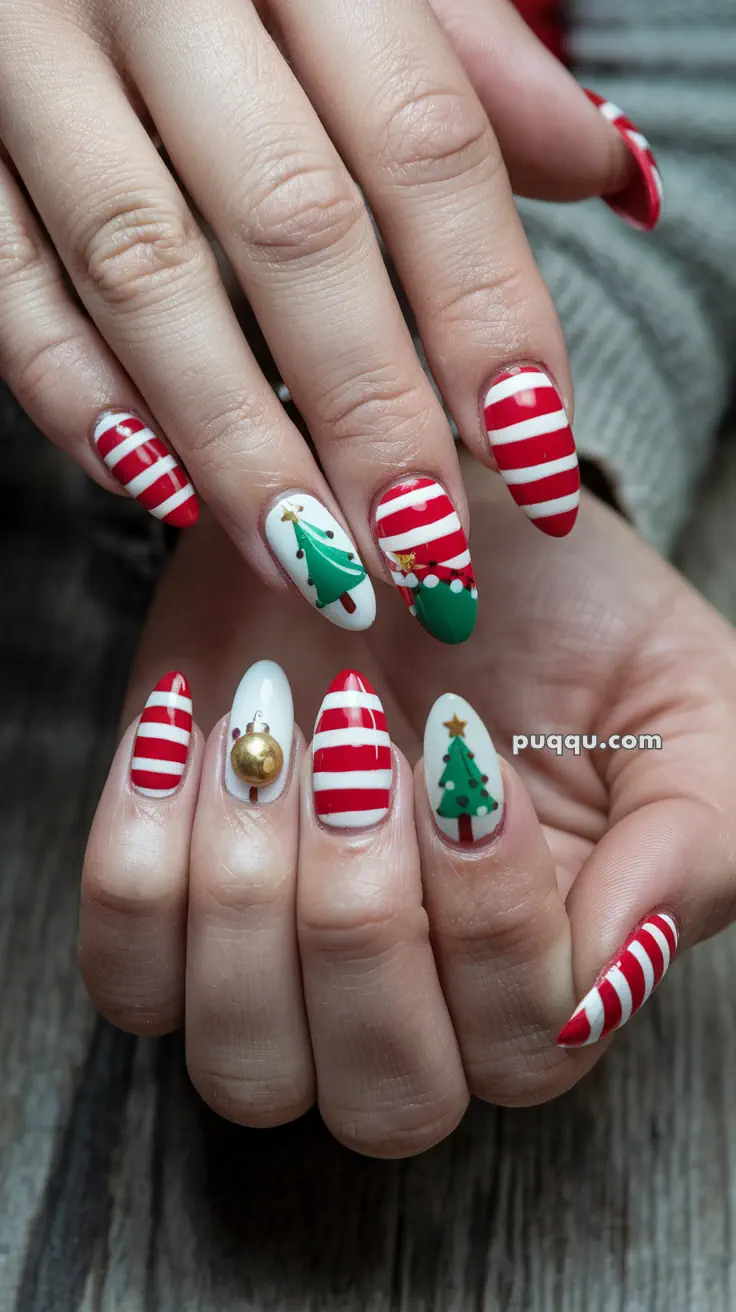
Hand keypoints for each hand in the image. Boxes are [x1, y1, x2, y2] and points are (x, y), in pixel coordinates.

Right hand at [0, 0, 657, 644]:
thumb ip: (473, 67)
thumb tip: (611, 174)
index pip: (424, 143)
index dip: (486, 310)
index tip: (532, 453)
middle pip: (291, 226)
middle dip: (368, 411)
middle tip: (424, 549)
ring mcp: (29, 56)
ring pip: (143, 270)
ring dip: (235, 439)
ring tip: (313, 562)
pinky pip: (7, 284)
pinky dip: (77, 395)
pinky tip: (158, 487)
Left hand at [80, 464, 732, 1157]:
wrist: (418, 521)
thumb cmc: (566, 618)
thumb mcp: (678, 700)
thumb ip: (691, 842)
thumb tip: (613, 974)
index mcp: (552, 976)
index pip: (522, 1044)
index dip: (490, 915)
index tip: (462, 742)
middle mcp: (416, 1003)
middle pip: (383, 1097)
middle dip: (362, 923)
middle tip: (358, 747)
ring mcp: (281, 971)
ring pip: (246, 1063)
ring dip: (246, 893)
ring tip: (269, 729)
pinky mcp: (172, 910)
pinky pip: (129, 975)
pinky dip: (138, 863)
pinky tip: (184, 734)